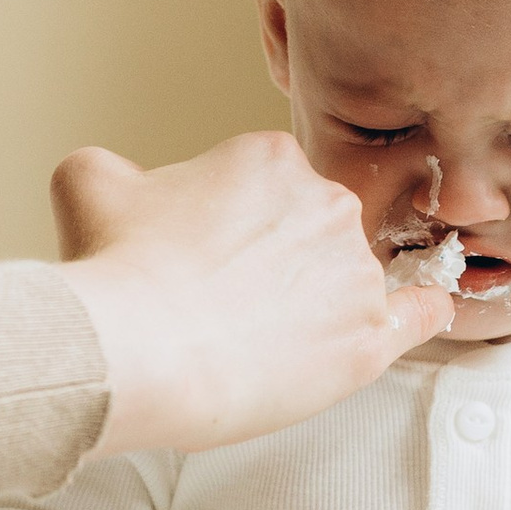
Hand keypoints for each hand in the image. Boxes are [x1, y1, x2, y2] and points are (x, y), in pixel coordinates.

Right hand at [52, 134, 446, 457]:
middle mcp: (327, 203)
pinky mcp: (369, 337)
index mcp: (270, 159)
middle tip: (224, 302)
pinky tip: (419, 314)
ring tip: (259, 341)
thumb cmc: (115, 270)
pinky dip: (421, 311)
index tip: (207, 258)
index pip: (271, 188)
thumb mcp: (88, 185)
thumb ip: (114, 169)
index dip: (235, 226)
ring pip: (349, 277)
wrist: (138, 351)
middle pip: (316, 229)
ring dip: (319, 301)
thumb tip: (123, 182)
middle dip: (279, 262)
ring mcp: (355, 272)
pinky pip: (419, 313)